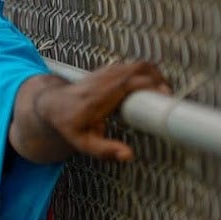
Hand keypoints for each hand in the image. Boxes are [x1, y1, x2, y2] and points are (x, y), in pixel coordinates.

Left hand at [10, 61, 171, 164]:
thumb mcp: (83, 143)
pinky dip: (146, 73)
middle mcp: (105, 80)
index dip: (150, 85)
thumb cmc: (68, 124)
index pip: (130, 82)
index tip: (165, 95)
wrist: (52, 104)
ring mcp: (107, 72)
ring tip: (163, 92)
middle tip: (168, 96)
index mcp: (101, 96)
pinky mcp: (109, 70)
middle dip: (159, 78)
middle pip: (139, 67)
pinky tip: (150, 88)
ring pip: (137, 64)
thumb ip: (105, 150)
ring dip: (154, 74)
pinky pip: (132, 66)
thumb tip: (128, 155)